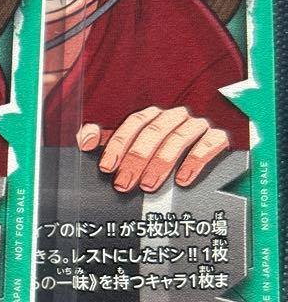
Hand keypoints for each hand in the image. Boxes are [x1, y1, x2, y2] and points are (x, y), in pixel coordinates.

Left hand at [77, 106, 229, 192]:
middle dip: (135, 160)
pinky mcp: (217, 137)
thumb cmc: (159, 149)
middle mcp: (173, 117)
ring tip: (148, 185)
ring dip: (160, 164)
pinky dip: (194, 162)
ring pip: (177, 139)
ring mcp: (196, 126)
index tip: (107, 166)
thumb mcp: (131, 143)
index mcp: (152, 116)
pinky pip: (208, 144)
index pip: (133, 124)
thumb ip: (105, 139)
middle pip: (152, 133)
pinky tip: (182, 180)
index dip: (118, 144)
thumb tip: (84, 140)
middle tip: (123, 183)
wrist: (204, 149)